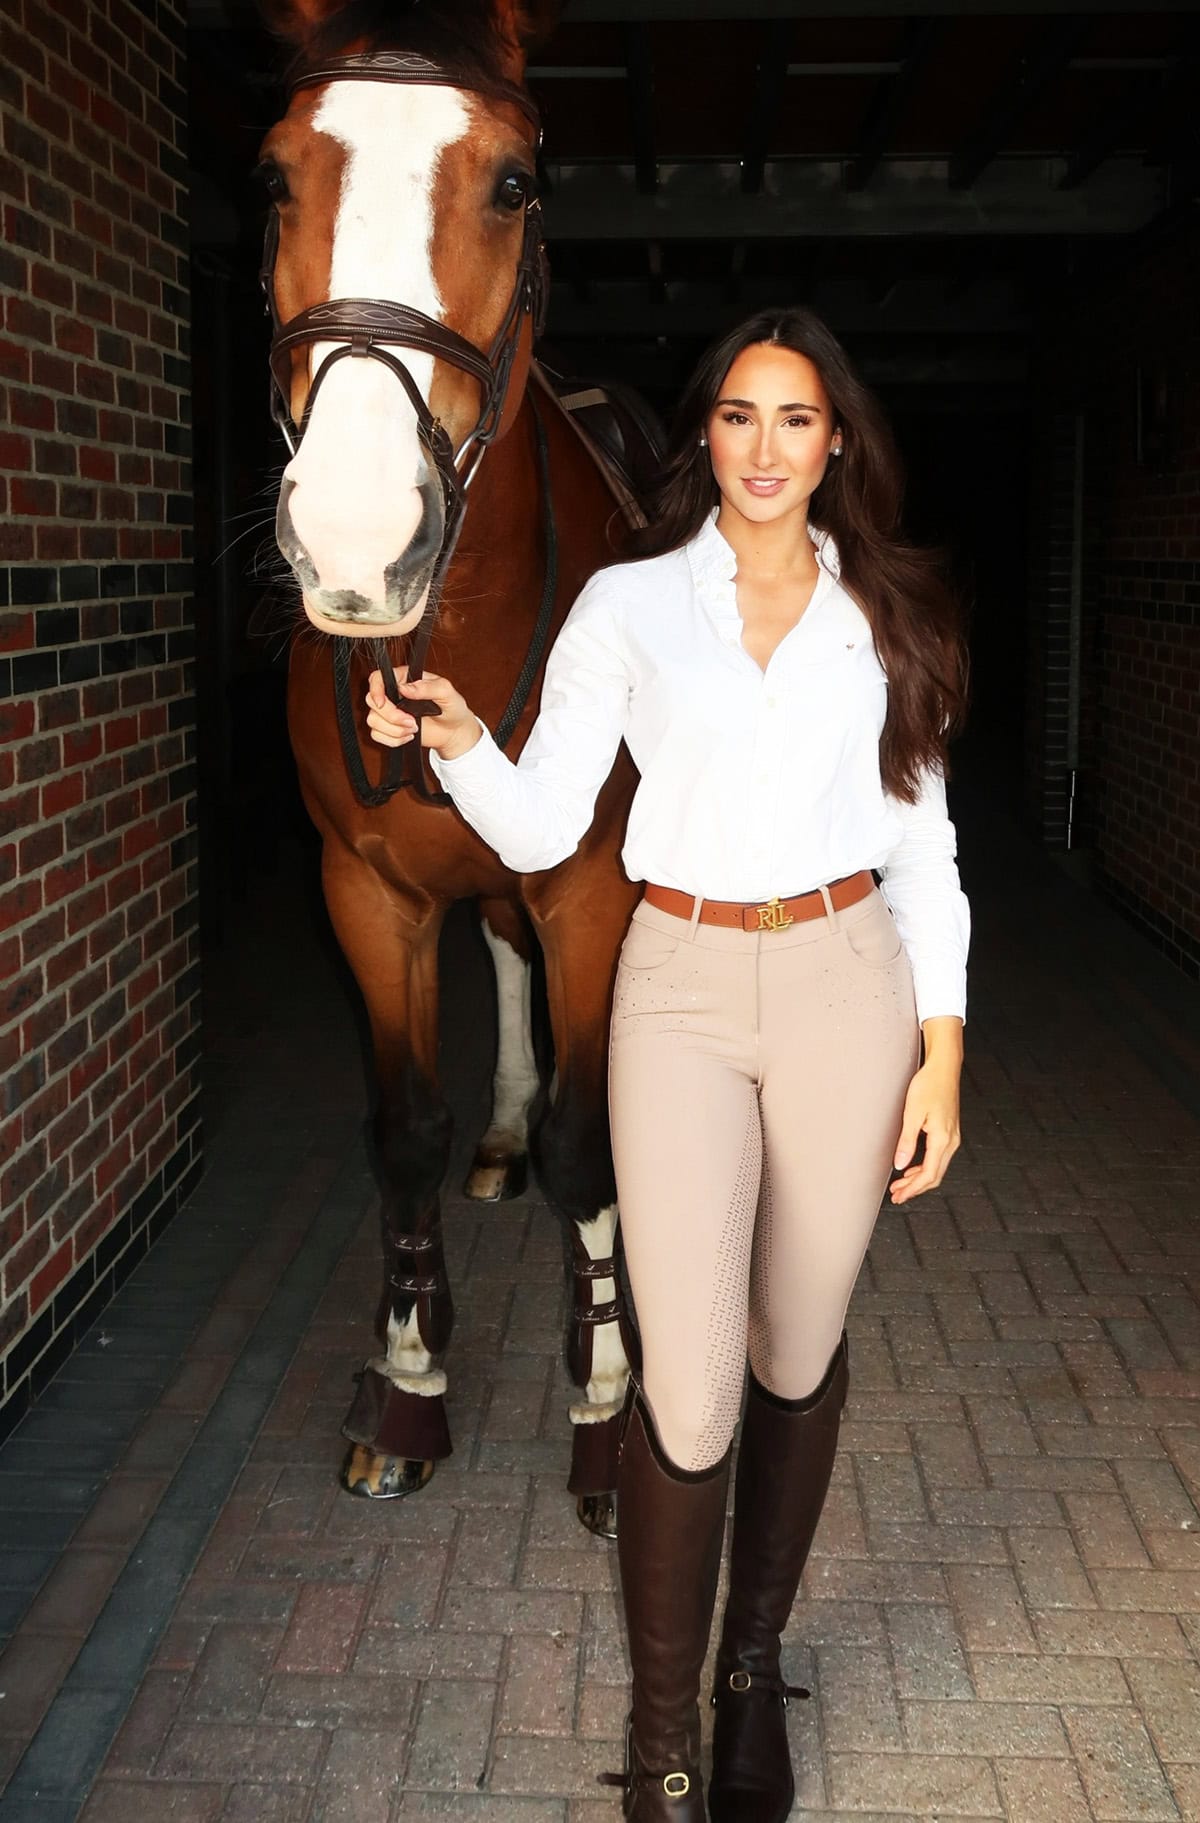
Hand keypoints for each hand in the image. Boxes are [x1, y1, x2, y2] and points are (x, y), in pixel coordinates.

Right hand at [365, 667, 481, 760]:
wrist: (454, 731)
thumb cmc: (452, 707)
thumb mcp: (446, 692)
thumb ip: (427, 687)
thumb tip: (405, 688)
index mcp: (404, 678)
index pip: (378, 678)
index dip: (375, 689)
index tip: (382, 703)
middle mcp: (394, 693)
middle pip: (372, 701)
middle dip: (391, 716)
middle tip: (411, 721)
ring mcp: (389, 712)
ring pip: (373, 720)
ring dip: (394, 730)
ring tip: (414, 728)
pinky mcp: (388, 728)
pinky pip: (377, 735)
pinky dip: (393, 740)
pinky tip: (409, 736)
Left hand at [889, 1016, 962, 1203]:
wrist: (944, 1068)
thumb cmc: (928, 1086)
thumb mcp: (912, 1113)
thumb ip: (907, 1141)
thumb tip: (900, 1165)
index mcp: (943, 1139)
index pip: (929, 1174)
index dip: (913, 1189)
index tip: (898, 1196)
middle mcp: (951, 1141)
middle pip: (935, 1175)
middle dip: (915, 1188)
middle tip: (897, 1195)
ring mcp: (952, 1136)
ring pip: (937, 1167)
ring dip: (919, 1179)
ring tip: (900, 1185)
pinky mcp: (949, 1131)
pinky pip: (938, 1157)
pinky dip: (924, 1166)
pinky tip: (912, 1167)